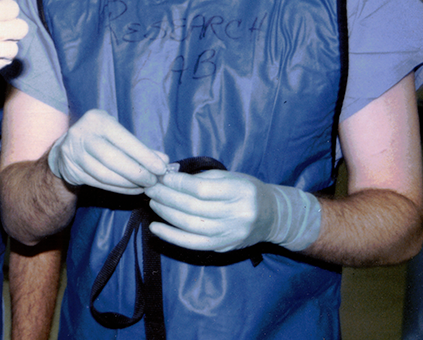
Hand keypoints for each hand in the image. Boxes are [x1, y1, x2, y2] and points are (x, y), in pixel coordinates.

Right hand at [46, 109, 168, 192]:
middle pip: (112, 158)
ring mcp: (73, 152)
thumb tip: (164, 161)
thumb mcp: (118, 135)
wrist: (65, 148)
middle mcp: (82, 134)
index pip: (124, 140)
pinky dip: (118, 188)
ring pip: (104, 174)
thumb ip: (140, 147)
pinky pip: (98, 183)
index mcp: (97, 119)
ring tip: (144, 186)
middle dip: (136, 172)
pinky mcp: (71, 169)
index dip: (144, 156)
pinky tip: (132, 189)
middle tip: (153, 181)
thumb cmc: (100, 138)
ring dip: (128, 184)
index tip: (161, 168)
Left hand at [145, 170, 321, 251]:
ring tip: (152, 202)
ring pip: (190, 226)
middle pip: (193, 208)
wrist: (272, 216)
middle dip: (166, 197)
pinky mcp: (224, 247)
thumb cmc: (246, 190)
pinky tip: (155, 227)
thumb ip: (200, 177)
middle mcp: (238, 215)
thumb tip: (167, 174)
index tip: (161, 176)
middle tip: (150, 187)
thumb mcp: (229, 177)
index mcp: (240, 192)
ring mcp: (231, 234)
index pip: (201, 189)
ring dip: (166, 214)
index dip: (177, 183)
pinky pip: (192, 244)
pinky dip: (171, 237)